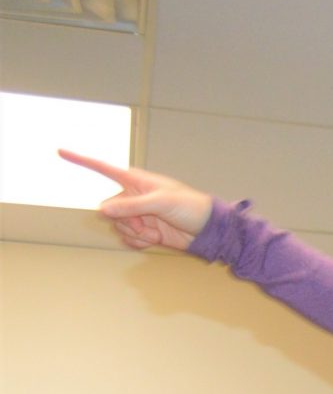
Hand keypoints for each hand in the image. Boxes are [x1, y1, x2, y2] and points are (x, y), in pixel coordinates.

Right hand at [61, 151, 212, 251]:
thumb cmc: (190, 206)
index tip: (60, 151)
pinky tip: (151, 241)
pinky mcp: (146, 230)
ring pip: (118, 225)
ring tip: (154, 234)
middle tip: (147, 224)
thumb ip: (132, 206)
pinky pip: (128, 238)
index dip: (81, 160)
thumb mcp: (161, 202)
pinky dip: (136, 242)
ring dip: (134, 233)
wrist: (209, 229)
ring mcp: (139, 214)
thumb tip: (103, 209)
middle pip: (110, 209)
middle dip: (125, 221)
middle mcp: (133, 196)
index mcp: (136, 181)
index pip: (103, 168)